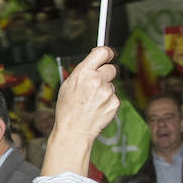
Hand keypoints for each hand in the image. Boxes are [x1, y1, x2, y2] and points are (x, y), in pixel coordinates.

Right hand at [43, 46, 118, 176]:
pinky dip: (108, 102)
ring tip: (92, 102)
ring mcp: (107, 92)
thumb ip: (83, 71)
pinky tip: (97, 108)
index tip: (108, 54)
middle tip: (96, 85)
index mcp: (83, 73)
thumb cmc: (68, 108)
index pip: (103, 52)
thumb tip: (96, 60)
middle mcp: (96, 80)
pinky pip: (114, 97)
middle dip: (105, 74)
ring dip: (105, 90)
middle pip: (111, 68)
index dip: (107, 52)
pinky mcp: (114, 103)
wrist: (74, 131)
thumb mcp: (68, 85)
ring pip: (112, 85)